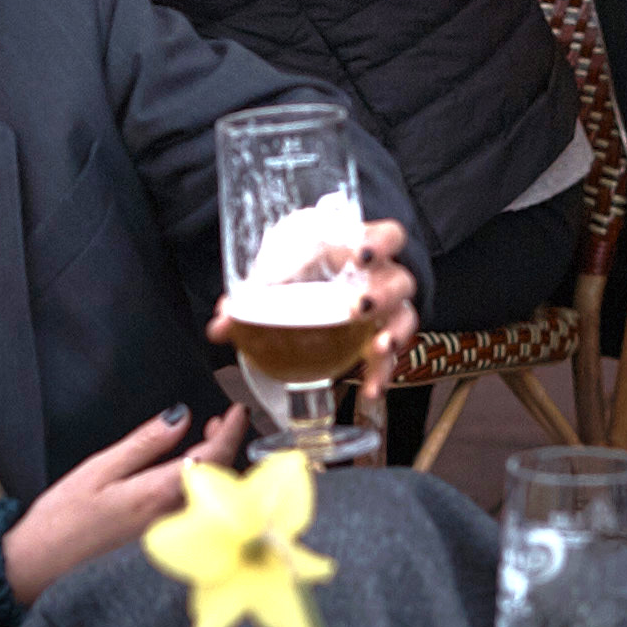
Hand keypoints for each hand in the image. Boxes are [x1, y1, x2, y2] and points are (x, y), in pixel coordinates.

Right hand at [3, 402, 251, 604]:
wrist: (38, 569)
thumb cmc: (62, 519)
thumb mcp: (99, 469)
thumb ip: (145, 443)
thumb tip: (182, 417)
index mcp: (158, 494)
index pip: (213, 458)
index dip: (232, 431)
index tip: (237, 410)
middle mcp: (175, 520)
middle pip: (221, 480)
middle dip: (227, 447)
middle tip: (220, 421)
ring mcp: (173, 539)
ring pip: (212, 499)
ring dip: (217, 468)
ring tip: (207, 441)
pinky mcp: (165, 550)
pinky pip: (198, 514)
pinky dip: (203, 490)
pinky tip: (190, 477)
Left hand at [206, 220, 422, 426]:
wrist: (311, 272)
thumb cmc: (304, 256)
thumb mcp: (280, 257)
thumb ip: (255, 285)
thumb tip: (221, 324)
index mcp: (360, 244)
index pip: (387, 236)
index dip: (380, 244)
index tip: (361, 255)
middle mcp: (382, 275)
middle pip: (401, 281)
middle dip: (385, 294)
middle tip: (362, 307)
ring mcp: (386, 308)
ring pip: (405, 318)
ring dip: (394, 333)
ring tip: (380, 347)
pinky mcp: (380, 337)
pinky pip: (388, 357)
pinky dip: (380, 373)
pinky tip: (371, 390)